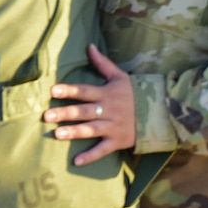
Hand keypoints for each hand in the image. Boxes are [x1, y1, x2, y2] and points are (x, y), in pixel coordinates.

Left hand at [46, 44, 134, 165]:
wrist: (160, 112)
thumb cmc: (136, 93)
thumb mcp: (120, 76)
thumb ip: (102, 63)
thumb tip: (89, 46)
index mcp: (108, 94)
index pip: (85, 91)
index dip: (70, 91)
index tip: (53, 91)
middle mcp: (109, 110)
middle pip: (84, 111)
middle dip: (66, 113)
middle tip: (47, 116)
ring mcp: (114, 127)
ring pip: (91, 130)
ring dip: (75, 132)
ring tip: (57, 134)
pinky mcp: (118, 141)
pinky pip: (103, 149)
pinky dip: (91, 156)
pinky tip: (76, 161)